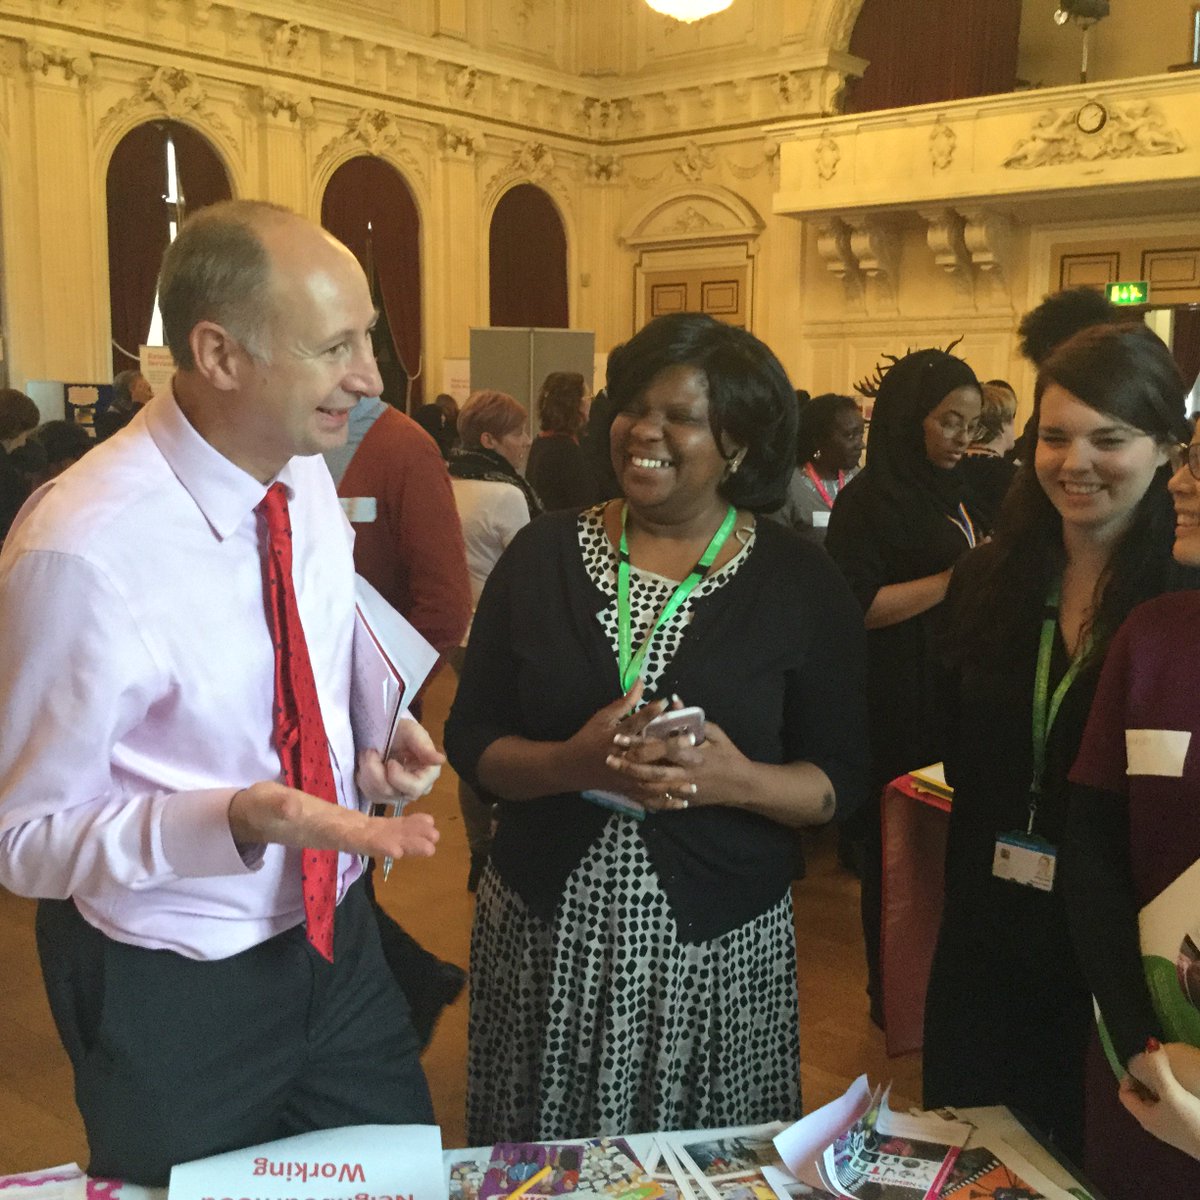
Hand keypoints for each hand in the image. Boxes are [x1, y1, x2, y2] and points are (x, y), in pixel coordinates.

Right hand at [228, 780, 438, 859]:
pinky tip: (418, 824)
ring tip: (434, 835)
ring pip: (379, 836)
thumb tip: (292, 807)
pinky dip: (398, 826)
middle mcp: (337, 834)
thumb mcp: (266, 802)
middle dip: (402, 842)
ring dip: (406, 836)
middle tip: (432, 844)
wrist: (256, 816)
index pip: (353, 840)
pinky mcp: (346, 823)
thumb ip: (278, 804)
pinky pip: (376, 828)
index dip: (375, 845)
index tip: (399, 851)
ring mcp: (343, 830)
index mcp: (322, 830)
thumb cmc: (261, 809)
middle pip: (374, 841)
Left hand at [357, 717, 443, 806]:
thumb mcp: (412, 733)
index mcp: (427, 775)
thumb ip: (424, 746)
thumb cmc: (402, 732)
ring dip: (367, 771)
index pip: (414, 788)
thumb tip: (440, 760)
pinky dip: (363, 777)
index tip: (390, 761)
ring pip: (376, 793)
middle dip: (375, 770)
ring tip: (368, 752)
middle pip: (391, 792)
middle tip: (370, 751)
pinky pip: (368, 793)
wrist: (387, 734)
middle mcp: (413, 790)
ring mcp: (396, 795)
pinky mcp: (381, 796)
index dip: (398, 777)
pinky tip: (366, 764)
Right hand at [559, 682, 692, 806]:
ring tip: (693, 783)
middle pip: (647, 753)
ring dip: (672, 783)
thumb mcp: (603, 717)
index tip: (666, 703)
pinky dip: (664, 803)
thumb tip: (641, 682)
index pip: (633, 723)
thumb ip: (624, 702)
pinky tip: (682, 803)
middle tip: (692, 741)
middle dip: (670, 748)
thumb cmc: (589, 738)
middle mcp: (622, 758)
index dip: (649, 713)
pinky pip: (647, 799)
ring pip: (651, 782)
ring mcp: (625, 777)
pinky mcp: (627, 790)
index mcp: (615, 737)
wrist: (571, 767)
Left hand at [607, 701, 745, 812]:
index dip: (640, 743)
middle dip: (629, 764)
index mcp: (693, 754)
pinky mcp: (685, 802)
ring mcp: (684, 790)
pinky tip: (630, 790)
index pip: (661, 748)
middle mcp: (686, 774)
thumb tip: (673, 703)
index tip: (620, 737)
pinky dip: (646, 797)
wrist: (743, 785)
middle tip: (609, 756)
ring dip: (633, 779)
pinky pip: (662, 801)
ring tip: (614, 770)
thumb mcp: (715, 732)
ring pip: (654, 788)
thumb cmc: (729, 754)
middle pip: (653, 771)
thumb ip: (693, 719)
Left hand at [1121, 1041, 1199, 1159]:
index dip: (1128, 1076)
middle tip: (1154, 1063)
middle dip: (1145, 1079)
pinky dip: (1173, 1094)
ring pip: (1158, 1101)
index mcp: (1145, 1117)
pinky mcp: (1186, 1129)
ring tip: (1170, 1072)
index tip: (1140, 1062)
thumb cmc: (1191, 1122)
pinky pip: (1173, 1107)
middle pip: (1141, 1097)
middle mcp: (1155, 1124)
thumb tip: (1149, 1044)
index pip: (1125, 1093)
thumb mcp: (1172, 1094)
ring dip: (1160, 1086)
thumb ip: (1159, 1069)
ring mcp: (1171, 1128)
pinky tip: (1185, 1088)